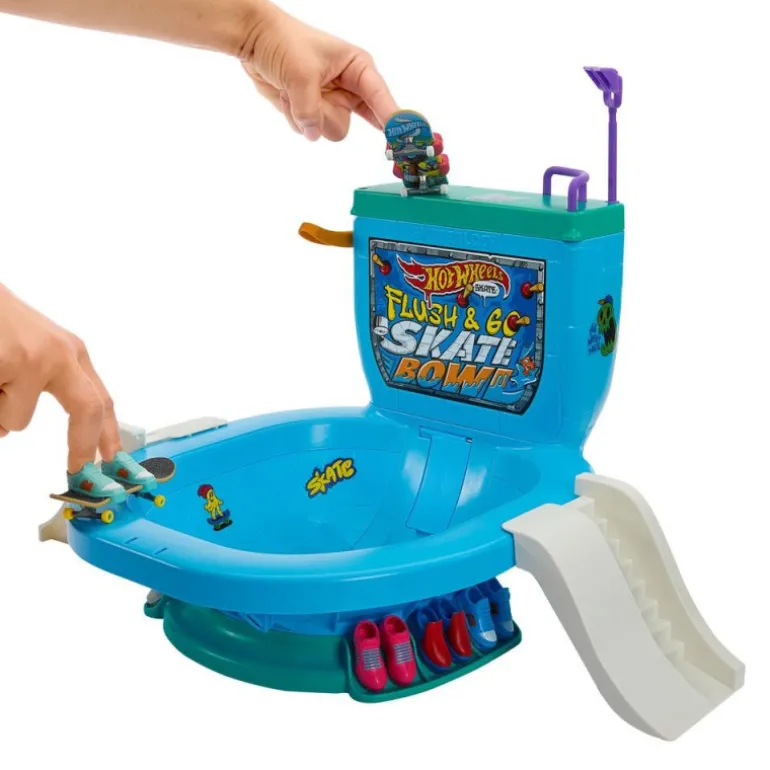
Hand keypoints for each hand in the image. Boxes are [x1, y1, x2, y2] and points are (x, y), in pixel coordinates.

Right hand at [0, 284, 119, 472]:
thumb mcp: (32, 350)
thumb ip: (39, 388)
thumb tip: (17, 430)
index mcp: (70, 353)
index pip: (101, 400)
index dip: (109, 435)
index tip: (115, 462)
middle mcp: (60, 355)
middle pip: (88, 410)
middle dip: (83, 446)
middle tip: (77, 469)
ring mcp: (34, 359)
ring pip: (17, 421)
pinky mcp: (9, 363)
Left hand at [242, 3, 397, 140]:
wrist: (255, 41)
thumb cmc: (284, 43)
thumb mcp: (301, 73)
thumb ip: (310, 109)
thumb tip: (313, 134)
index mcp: (357, 68)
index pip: (380, 97)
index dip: (392, 118)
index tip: (401, 136)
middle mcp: (348, 88)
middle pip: (348, 123)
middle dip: (326, 116)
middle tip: (313, 100)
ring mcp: (331, 101)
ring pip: (328, 131)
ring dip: (305, 116)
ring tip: (292, 91)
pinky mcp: (314, 111)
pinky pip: (310, 130)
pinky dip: (293, 117)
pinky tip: (286, 95)